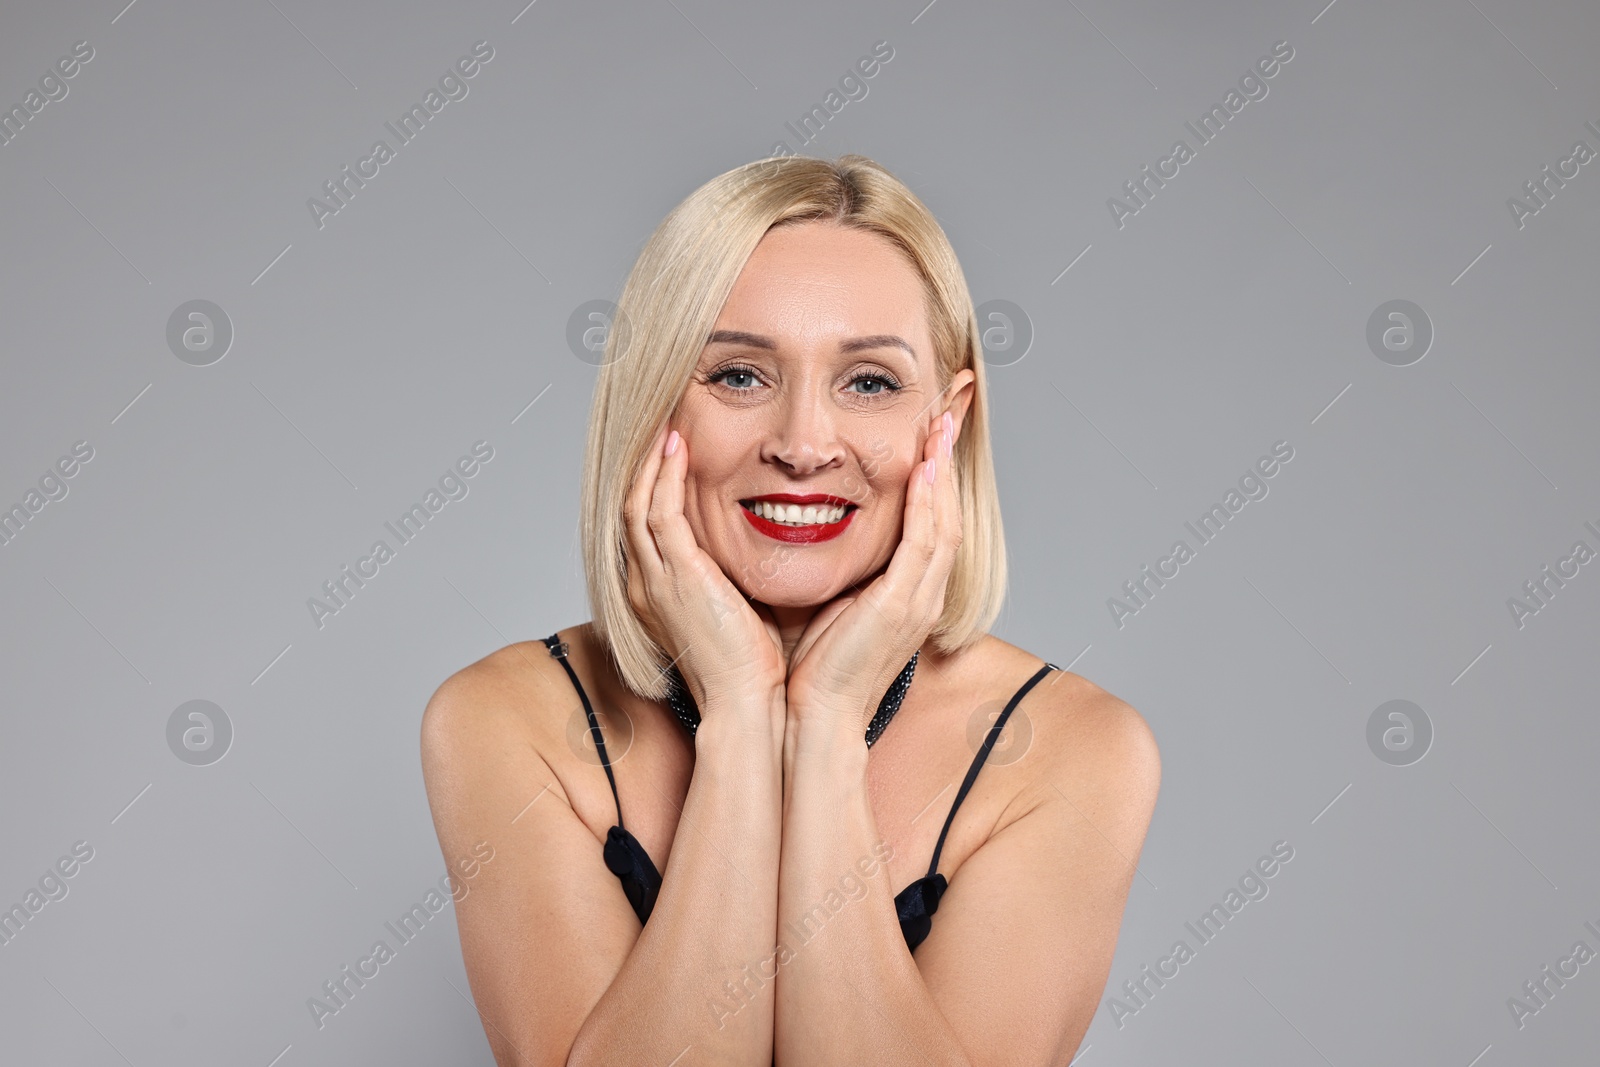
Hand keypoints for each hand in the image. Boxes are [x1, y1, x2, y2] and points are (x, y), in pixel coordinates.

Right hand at [624, 422, 788, 711]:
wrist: (748, 703)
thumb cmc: (752, 667)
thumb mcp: (736, 609)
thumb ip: (732, 576)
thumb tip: (754, 549)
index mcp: (657, 594)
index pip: (646, 527)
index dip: (655, 486)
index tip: (674, 453)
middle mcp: (645, 584)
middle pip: (632, 508)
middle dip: (646, 466)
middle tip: (663, 427)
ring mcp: (655, 579)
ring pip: (638, 503)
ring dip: (653, 462)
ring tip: (667, 427)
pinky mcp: (675, 575)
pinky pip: (658, 511)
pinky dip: (665, 476)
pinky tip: (679, 447)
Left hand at [784, 411, 961, 733]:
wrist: (814, 718)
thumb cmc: (815, 670)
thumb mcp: (834, 607)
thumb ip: (841, 573)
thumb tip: (812, 532)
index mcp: (909, 596)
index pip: (932, 524)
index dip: (935, 480)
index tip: (931, 436)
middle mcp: (924, 595)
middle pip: (950, 514)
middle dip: (949, 464)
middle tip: (949, 414)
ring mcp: (919, 601)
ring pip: (945, 522)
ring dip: (944, 472)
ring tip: (942, 426)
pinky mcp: (902, 606)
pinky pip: (926, 543)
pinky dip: (930, 503)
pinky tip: (927, 468)